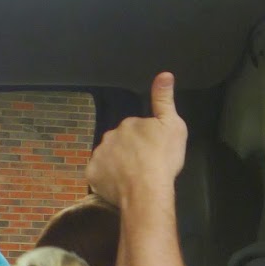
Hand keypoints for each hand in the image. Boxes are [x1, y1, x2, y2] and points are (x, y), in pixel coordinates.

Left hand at [87, 71, 186, 210]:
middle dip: (128, 151)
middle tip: (143, 167)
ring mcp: (98, 155)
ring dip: (117, 165)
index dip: (145, 141)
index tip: (153, 153)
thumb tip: (164, 74)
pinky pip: (99, 175)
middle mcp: (109, 135)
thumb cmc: (162, 158)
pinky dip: (106, 179)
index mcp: (129, 123)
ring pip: (108, 158)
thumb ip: (164, 100)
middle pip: (119, 143)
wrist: (146, 190)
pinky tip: (119, 187)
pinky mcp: (92, 174)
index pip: (135, 129)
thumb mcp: (172, 125)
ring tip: (132, 179)